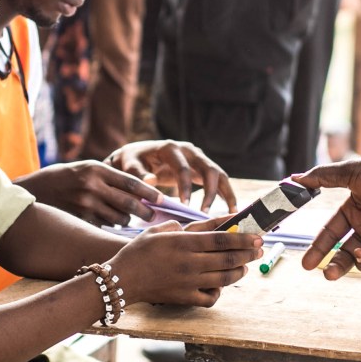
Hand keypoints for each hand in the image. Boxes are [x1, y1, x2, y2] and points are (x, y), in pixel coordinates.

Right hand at [23, 160, 163, 225]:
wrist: (32, 190)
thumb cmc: (63, 178)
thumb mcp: (85, 169)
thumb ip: (108, 176)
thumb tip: (137, 190)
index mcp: (96, 169)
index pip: (130, 181)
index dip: (149, 192)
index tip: (161, 199)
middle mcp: (92, 186)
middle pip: (128, 202)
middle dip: (145, 212)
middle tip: (153, 216)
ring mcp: (85, 204)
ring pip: (118, 218)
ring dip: (127, 221)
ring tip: (129, 220)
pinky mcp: (79, 219)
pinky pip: (103, 226)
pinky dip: (110, 227)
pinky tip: (111, 226)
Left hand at [106, 139, 234, 210]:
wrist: (137, 155)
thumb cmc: (132, 162)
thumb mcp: (130, 166)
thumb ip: (138, 174)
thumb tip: (151, 182)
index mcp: (170, 148)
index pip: (183, 169)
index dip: (186, 188)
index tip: (185, 207)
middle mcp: (188, 149)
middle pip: (208, 169)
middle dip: (209, 192)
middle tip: (204, 213)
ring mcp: (197, 157)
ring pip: (218, 174)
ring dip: (225, 192)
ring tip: (230, 212)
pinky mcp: (201, 166)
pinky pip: (218, 179)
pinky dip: (225, 193)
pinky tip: (230, 208)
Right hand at [111, 222, 262, 306]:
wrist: (120, 280)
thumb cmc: (137, 252)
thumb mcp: (156, 231)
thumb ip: (180, 226)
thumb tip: (199, 227)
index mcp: (183, 242)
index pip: (222, 239)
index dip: (244, 238)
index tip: (257, 236)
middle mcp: (189, 262)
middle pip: (229, 258)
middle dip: (248, 253)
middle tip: (259, 249)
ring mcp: (188, 282)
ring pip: (225, 278)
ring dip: (239, 271)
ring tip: (244, 266)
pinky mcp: (184, 298)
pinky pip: (210, 298)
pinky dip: (219, 292)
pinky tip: (220, 286)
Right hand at [296, 152, 360, 278]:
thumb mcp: (349, 174)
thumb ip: (322, 178)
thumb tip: (296, 178)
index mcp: (354, 211)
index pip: (332, 234)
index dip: (319, 248)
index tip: (307, 263)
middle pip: (346, 253)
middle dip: (336, 265)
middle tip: (327, 274)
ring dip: (360, 263)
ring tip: (360, 254)